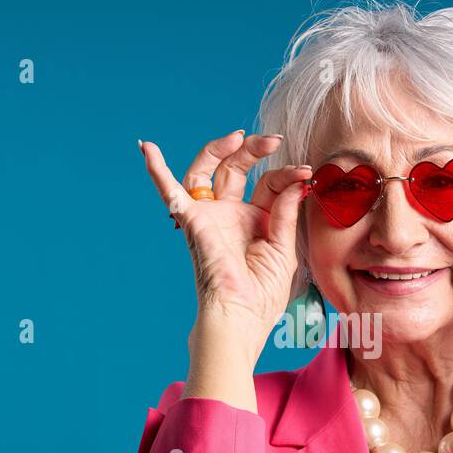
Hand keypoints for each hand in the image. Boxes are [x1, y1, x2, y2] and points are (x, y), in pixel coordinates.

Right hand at [140, 130, 310, 363]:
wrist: (241, 316)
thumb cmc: (263, 295)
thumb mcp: (285, 249)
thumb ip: (287, 213)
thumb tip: (297, 180)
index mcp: (256, 220)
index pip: (268, 183)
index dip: (286, 174)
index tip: (305, 172)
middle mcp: (231, 214)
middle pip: (236, 169)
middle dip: (254, 150)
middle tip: (273, 141)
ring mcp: (210, 216)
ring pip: (206, 170)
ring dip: (218, 149)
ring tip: (236, 137)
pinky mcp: (192, 221)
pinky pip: (168, 192)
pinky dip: (156, 170)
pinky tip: (147, 147)